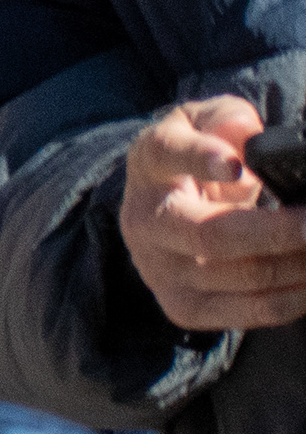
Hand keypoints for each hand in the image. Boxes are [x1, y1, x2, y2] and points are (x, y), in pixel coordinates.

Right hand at [122, 97, 305, 331]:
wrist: (163, 210)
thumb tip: (248, 136)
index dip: (200, 159)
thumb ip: (227, 120)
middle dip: (275, 232)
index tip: (237, 166)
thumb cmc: (198, 160)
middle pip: (209, 234)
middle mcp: (144, 219)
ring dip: (296, 266)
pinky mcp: (180, 306)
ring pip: (239, 277)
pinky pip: (244, 313)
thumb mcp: (207, 125)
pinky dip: (291, 300)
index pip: (167, 155)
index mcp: (150, 162)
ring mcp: (158, 269)